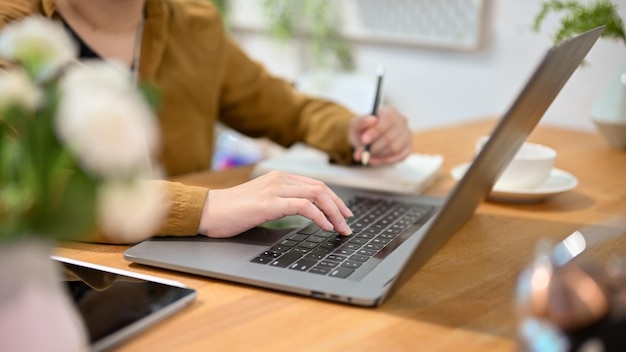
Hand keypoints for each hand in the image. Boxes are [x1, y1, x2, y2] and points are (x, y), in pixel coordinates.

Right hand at [197, 171, 352, 237]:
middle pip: (321, 187)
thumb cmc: (231, 211)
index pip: (316, 184)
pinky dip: (319, 216)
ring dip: (334, 213)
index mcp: (279, 177)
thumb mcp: (262, 202)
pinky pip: (304, 206)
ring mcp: (275, 189)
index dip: (334, 198)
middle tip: (348, 223)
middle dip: (339, 206)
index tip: (344, 213)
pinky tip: (325, 227)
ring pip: (316, 194)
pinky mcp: (270, 203)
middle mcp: (279, 178)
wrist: (207, 211)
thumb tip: (305, 213)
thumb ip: (282, 202)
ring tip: (341, 228)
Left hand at [349, 106, 412, 165]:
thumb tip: (371, 120)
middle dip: (374, 147)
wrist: (368, 140)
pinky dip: (385, 160)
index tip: (364, 140)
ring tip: (367, 156)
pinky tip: (375, 159)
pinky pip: (399, 157)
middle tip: (362, 153)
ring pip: (395, 148)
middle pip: (391, 136)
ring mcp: (407, 135)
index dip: (376, 131)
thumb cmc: (363, 131)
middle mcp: (402, 121)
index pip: (388, 119)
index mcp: (390, 111)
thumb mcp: (356, 125)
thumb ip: (361, 122)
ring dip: (378, 155)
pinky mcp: (409, 147)